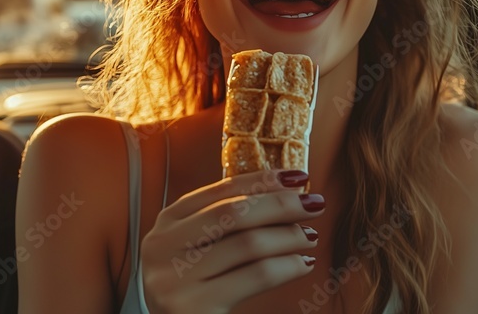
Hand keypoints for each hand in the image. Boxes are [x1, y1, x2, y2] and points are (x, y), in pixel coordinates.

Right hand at [139, 169, 323, 313]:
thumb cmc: (191, 291)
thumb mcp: (194, 250)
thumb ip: (222, 225)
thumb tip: (284, 197)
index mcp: (167, 223)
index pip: (220, 190)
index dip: (262, 180)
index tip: (297, 177)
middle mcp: (164, 245)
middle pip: (234, 212)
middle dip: (280, 204)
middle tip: (314, 204)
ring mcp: (174, 277)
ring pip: (248, 244)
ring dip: (289, 237)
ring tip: (310, 237)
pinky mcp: (192, 307)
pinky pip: (255, 276)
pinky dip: (286, 266)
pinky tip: (302, 264)